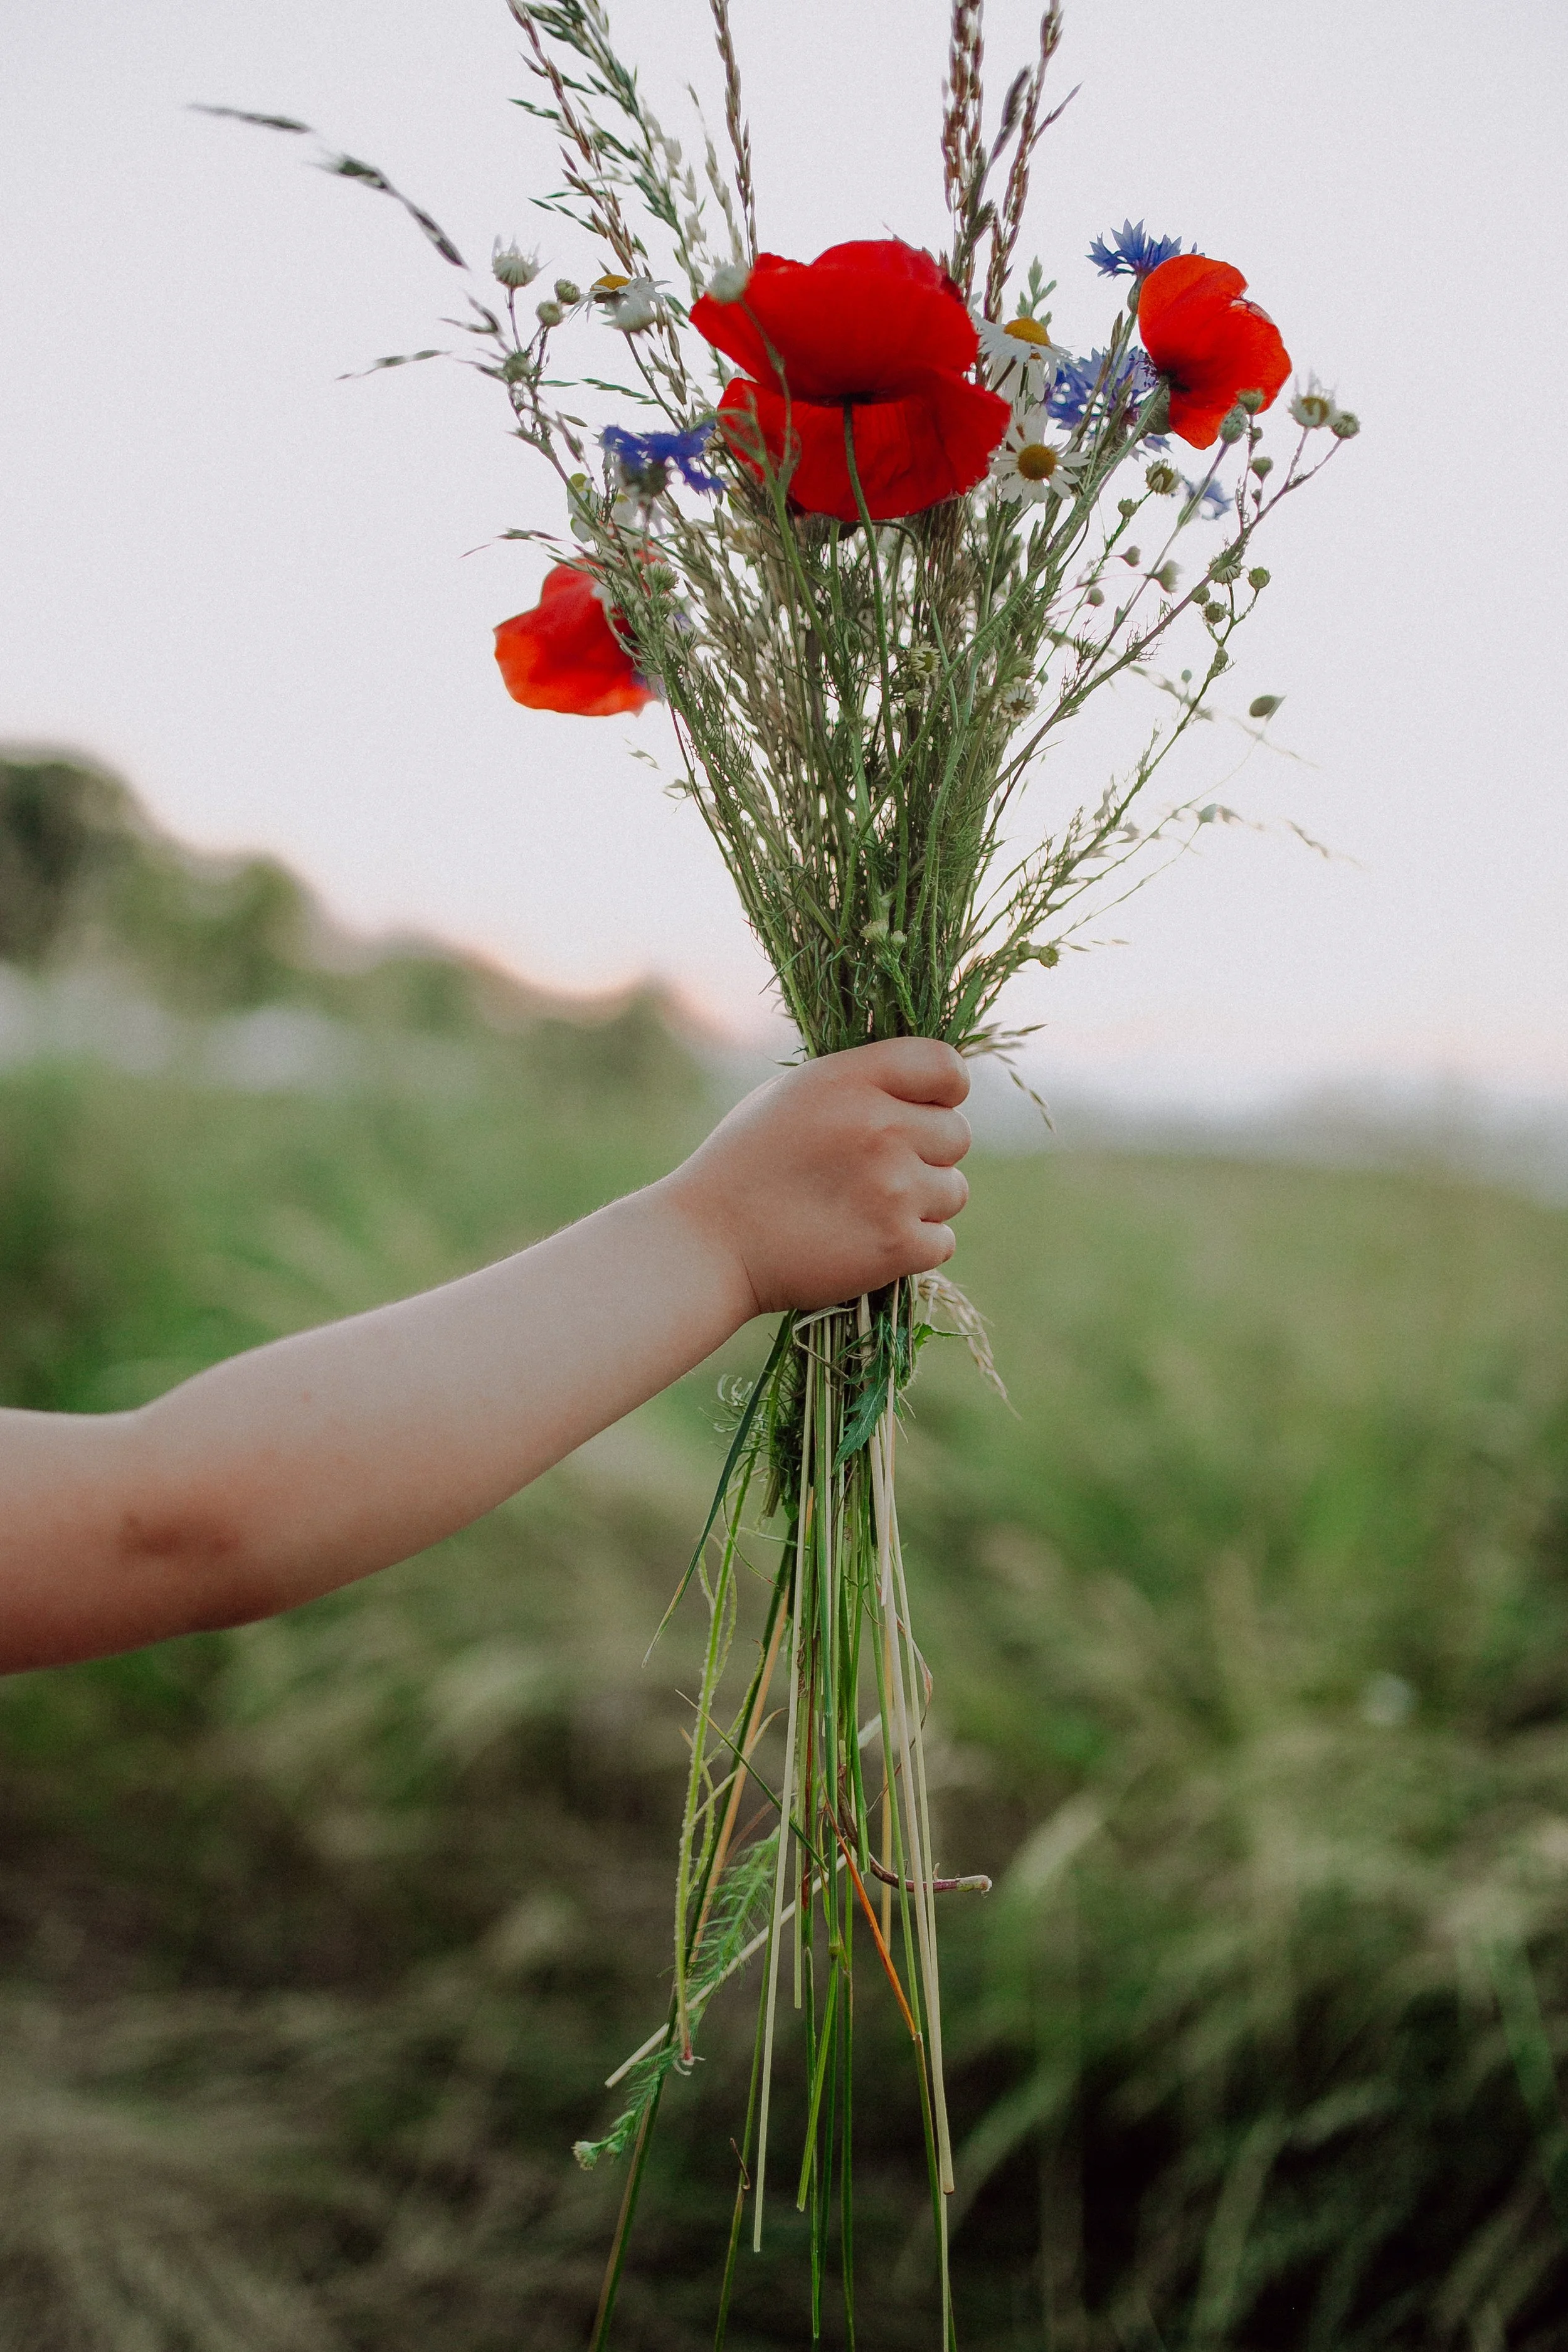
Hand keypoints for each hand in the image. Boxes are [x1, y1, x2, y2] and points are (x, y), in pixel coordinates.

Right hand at [664, 1038, 971, 1316]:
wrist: (707, 1244)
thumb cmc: (746, 1163)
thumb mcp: (792, 1095)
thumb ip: (859, 1084)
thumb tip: (923, 1088)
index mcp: (850, 1079)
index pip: (945, 1065)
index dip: (946, 1090)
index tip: (926, 1109)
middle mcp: (879, 1127)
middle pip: (958, 1134)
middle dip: (928, 1152)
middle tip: (880, 1172)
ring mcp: (893, 1189)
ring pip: (954, 1190)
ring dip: (923, 1202)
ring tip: (869, 1209)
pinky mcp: (897, 1246)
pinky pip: (943, 1241)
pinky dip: (915, 1247)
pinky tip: (870, 1241)